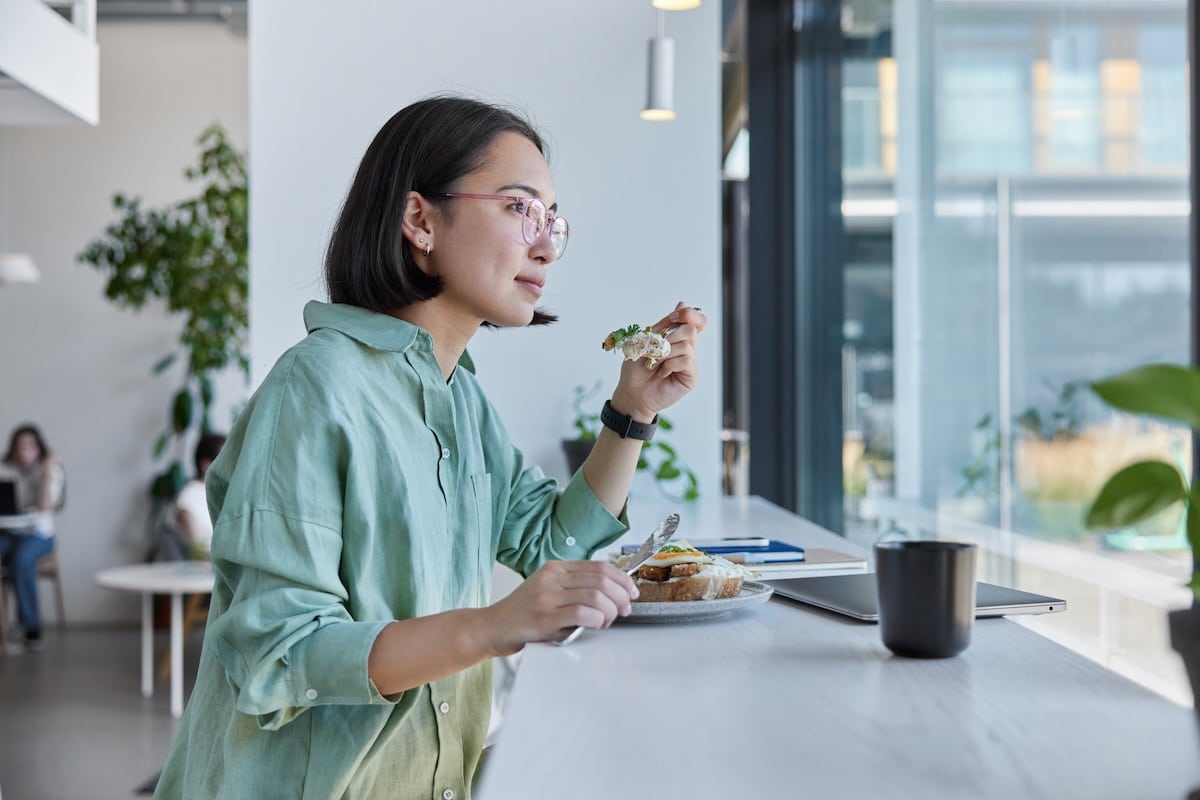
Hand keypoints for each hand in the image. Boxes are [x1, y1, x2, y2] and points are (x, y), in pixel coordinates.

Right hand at [480, 560, 638, 656]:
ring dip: (610, 610)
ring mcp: (547, 596)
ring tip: (607, 621)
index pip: (599, 566)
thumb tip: (612, 594)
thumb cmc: (523, 614)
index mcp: (556, 568)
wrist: (492, 627)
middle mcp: (552, 577)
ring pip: (595, 595)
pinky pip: (582, 613)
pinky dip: (597, 619)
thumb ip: (574, 587)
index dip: (622, 579)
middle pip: (601, 579)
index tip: (631, 592)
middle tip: (625, 610)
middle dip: (621, 596)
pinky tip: (596, 625)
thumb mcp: (548, 590)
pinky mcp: (544, 616)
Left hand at [610, 301, 706, 419]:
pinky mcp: (691, 377)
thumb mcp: (646, 341)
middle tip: (654, 349)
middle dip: (669, 336)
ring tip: (654, 364)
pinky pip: (685, 361)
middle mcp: (687, 348)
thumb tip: (682, 303)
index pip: (696, 319)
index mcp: (677, 338)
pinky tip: (661, 373)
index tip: (672, 317)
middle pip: (691, 329)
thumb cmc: (636, 368)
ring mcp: (690, 363)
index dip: (688, 314)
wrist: (632, 392)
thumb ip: (664, 325)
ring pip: (686, 345)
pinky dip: (669, 365)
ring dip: (664, 353)